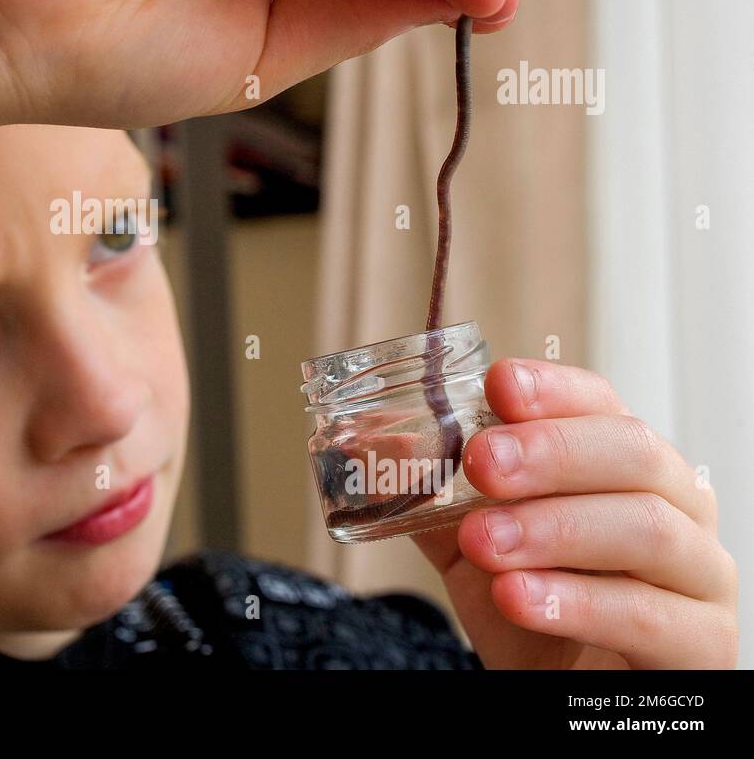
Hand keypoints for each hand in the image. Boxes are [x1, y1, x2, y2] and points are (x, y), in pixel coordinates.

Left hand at [412, 359, 738, 668]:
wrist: (566, 696)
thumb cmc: (536, 610)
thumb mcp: (474, 548)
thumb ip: (435, 501)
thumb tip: (377, 451)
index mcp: (625, 469)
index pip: (602, 406)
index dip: (554, 391)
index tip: (499, 384)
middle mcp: (676, 509)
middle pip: (633, 453)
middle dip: (552, 451)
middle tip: (482, 463)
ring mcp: (700, 577)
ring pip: (646, 529)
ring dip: (554, 528)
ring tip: (483, 542)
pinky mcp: (703, 646)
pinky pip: (649, 617)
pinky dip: (577, 603)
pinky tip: (518, 597)